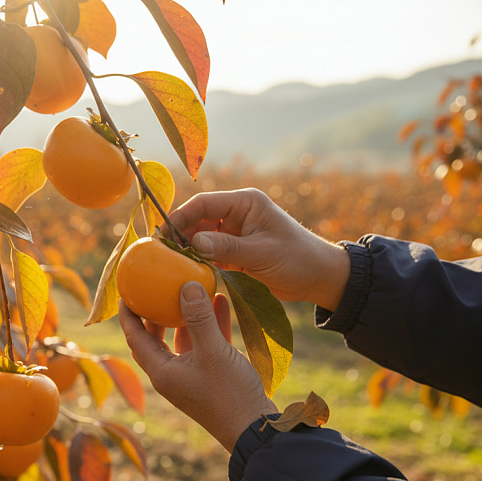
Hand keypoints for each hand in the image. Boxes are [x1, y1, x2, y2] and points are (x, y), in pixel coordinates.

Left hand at [119, 282, 277, 451]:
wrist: (256, 430)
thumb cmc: (229, 394)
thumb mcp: (213, 352)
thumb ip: (199, 318)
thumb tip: (186, 286)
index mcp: (161, 371)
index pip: (135, 336)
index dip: (128, 312)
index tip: (126, 288)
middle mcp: (171, 373)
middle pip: (154, 336)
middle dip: (155, 310)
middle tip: (155, 285)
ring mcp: (191, 374)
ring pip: (182, 338)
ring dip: (186, 314)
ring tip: (190, 287)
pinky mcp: (211, 374)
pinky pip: (206, 343)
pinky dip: (210, 323)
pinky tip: (220, 301)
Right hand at [167, 188, 350, 310]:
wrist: (320, 278)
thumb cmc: (297, 259)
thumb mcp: (261, 253)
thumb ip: (227, 248)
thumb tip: (193, 243)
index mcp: (245, 202)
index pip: (204, 203)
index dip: (180, 216)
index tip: (162, 233)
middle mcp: (238, 213)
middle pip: (198, 218)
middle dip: (180, 234)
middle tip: (161, 252)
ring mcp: (236, 232)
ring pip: (202, 237)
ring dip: (188, 249)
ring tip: (171, 264)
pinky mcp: (237, 251)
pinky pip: (211, 252)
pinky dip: (200, 261)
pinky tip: (187, 272)